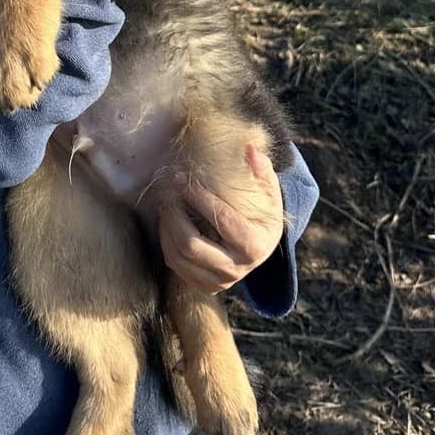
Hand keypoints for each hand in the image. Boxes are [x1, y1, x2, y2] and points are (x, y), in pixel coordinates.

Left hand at [159, 145, 283, 294]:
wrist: (263, 246)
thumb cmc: (264, 212)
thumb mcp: (270, 191)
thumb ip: (262, 169)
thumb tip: (249, 148)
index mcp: (255, 245)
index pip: (221, 220)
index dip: (198, 197)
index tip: (180, 178)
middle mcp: (238, 269)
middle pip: (192, 246)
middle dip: (174, 216)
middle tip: (167, 193)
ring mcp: (220, 281)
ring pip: (179, 258)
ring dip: (166, 229)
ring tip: (165, 205)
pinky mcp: (206, 286)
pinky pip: (176, 266)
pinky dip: (167, 243)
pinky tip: (168, 222)